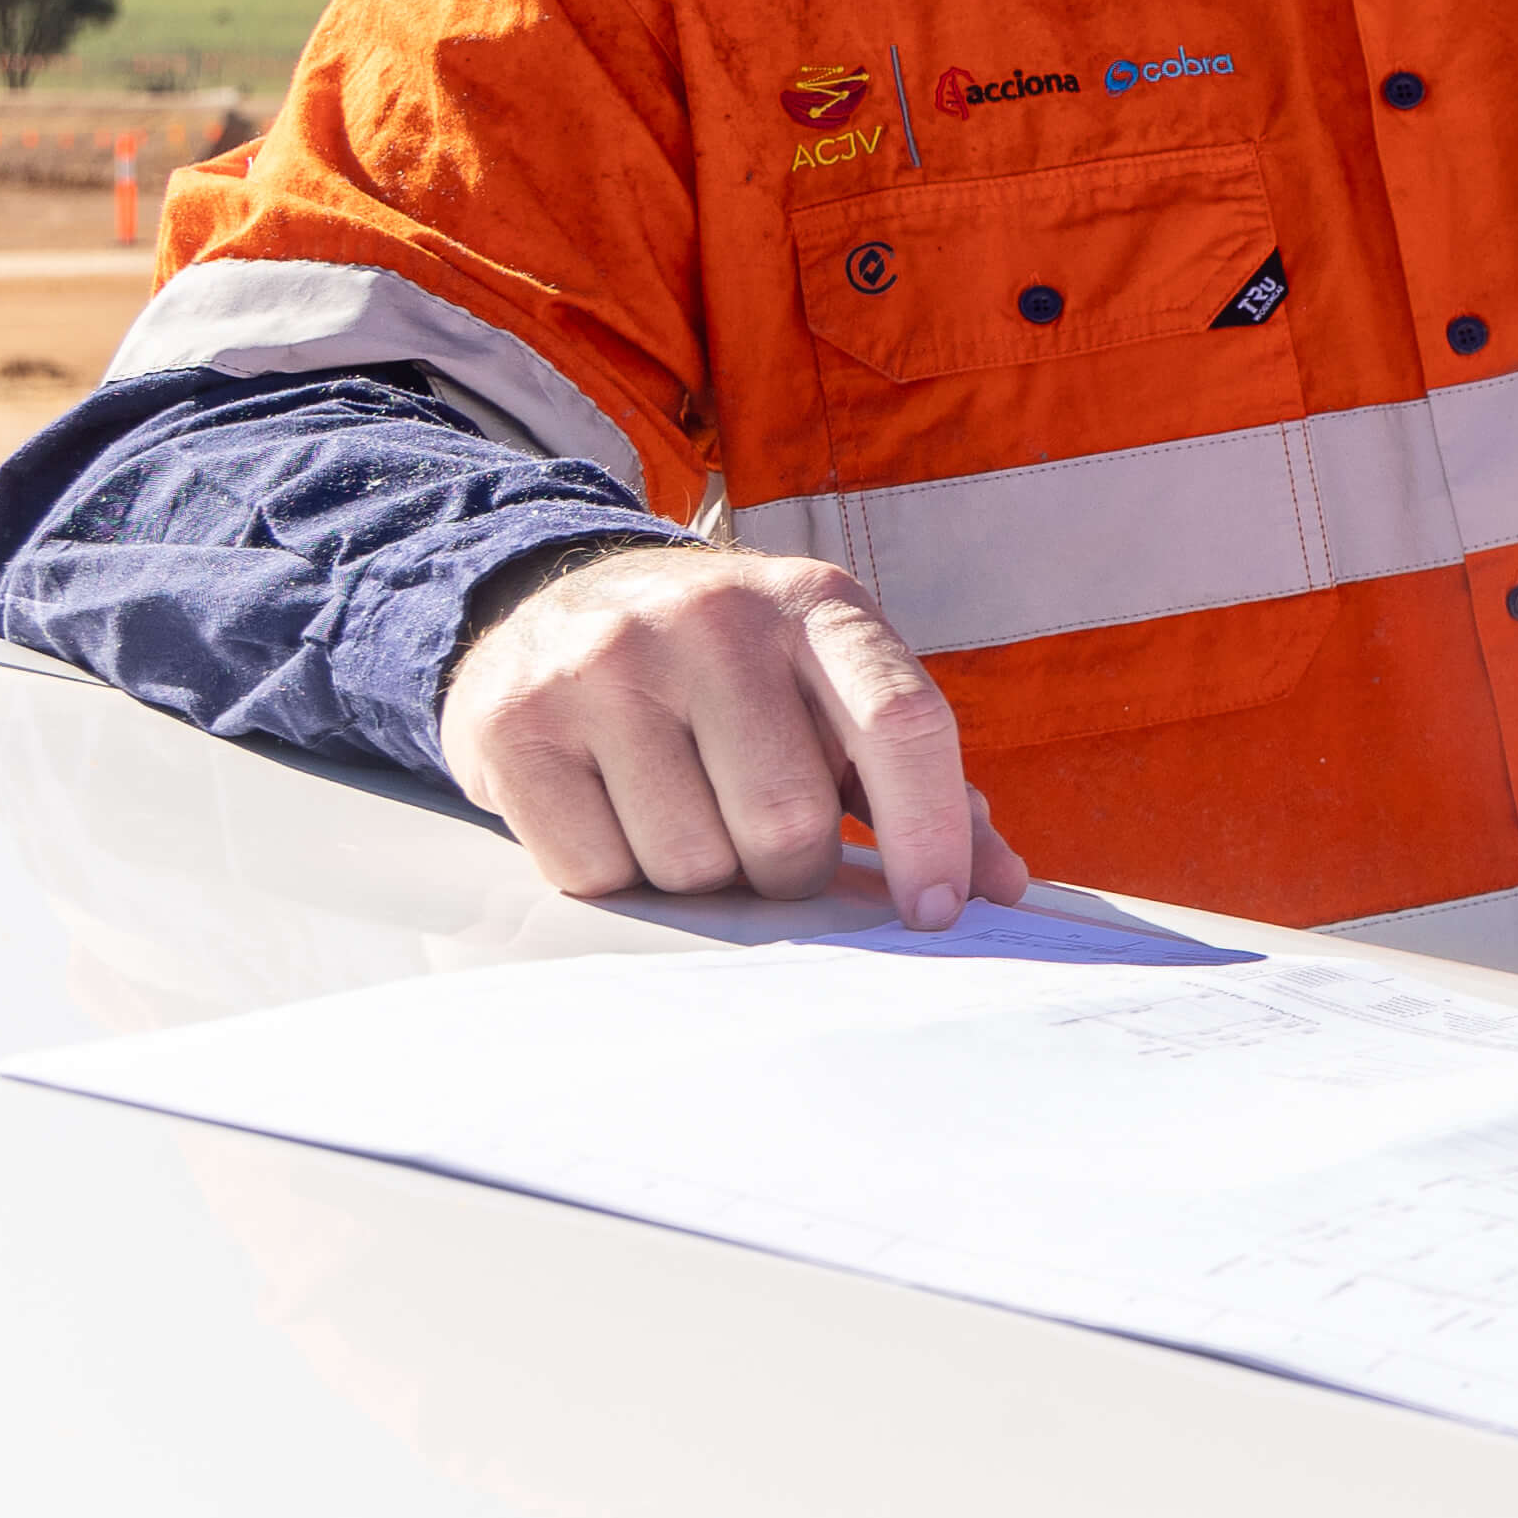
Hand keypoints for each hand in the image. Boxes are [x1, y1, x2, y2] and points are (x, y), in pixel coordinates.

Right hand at [443, 543, 1026, 930]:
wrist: (554, 605)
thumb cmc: (731, 677)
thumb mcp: (831, 694)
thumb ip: (920, 783)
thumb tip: (1001, 886)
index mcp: (817, 606)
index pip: (903, 720)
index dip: (930, 831)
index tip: (936, 911)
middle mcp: (713, 619)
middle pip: (788, 820)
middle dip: (793, 875)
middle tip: (773, 859)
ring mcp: (606, 664)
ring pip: (691, 860)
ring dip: (705, 883)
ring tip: (691, 824)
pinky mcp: (515, 723)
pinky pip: (594, 870)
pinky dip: (619, 880)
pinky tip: (617, 821)